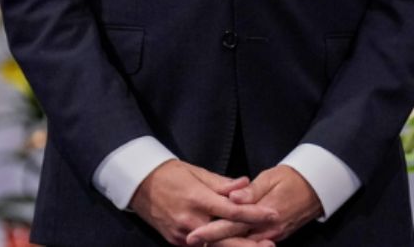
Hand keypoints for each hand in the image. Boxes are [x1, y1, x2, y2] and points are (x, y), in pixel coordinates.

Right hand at [128, 160, 277, 245]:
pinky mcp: (176, 241)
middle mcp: (190, 220)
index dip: (254, 214)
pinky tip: (233, 244)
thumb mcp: (198, 173)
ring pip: (213, 245)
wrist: (140, 185)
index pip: (232, 210)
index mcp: (198, 199)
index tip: (273, 215)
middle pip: (224, 237)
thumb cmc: (172, 174)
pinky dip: (218, 246)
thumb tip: (246, 183)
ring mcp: (182, 234)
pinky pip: (201, 246)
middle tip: (270, 245)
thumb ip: (223, 183)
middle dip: (248, 244)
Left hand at [188, 165, 321, 244]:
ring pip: (242, 243)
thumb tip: (233, 197)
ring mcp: (271, 235)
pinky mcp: (274, 236)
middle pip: (234, 239)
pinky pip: (251, 242)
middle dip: (211, 241)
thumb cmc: (293, 178)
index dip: (211, 230)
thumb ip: (252, 191)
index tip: (193, 234)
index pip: (233, 223)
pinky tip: (221, 241)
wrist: (318, 187)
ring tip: (201, 241)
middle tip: (190, 240)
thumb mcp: (272, 178)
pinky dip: (236, 243)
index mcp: (265, 212)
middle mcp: (268, 228)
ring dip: (222, 243)